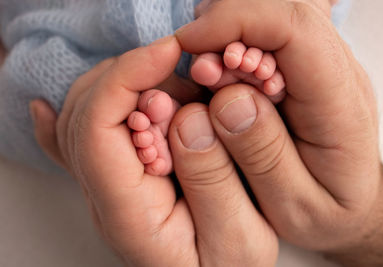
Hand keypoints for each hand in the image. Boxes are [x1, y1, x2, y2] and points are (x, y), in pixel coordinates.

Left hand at [30, 37, 277, 265]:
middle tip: (186, 82)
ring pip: (86, 117)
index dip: (126, 79)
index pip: (95, 132)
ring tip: (176, 97)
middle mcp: (105, 198)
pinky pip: (77, 141)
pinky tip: (49, 108)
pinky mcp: (119, 180)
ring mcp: (107, 188)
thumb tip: (190, 114)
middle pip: (84, 116)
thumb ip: (214, 180)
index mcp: (128, 215)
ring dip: (130, 88)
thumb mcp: (237, 238)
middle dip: (134, 80)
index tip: (169, 51)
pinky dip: (78, 114)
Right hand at [176, 0, 382, 261]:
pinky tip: (223, 74)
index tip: (188, 44)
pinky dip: (234, 43)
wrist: (350, 203)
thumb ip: (265, 156)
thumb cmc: (325, 210)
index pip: (296, 29)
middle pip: (282, 12)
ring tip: (208, 78)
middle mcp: (336, 74)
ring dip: (229, 36)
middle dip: (227, 29)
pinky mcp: (304, 69)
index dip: (236, 22)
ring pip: (273, 18)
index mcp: (340, 106)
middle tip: (198, 73)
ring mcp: (322, 67)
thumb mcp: (295, 205)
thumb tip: (227, 101)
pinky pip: (268, 36)